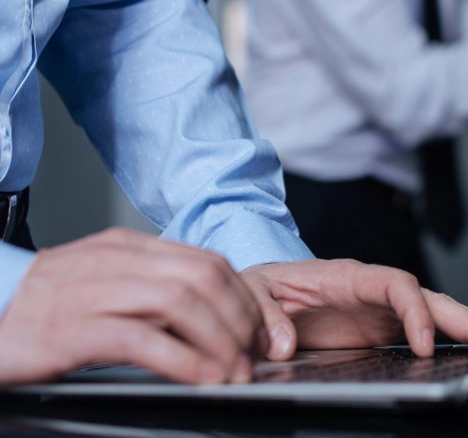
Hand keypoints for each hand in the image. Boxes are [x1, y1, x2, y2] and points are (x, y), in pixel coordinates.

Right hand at [0, 228, 264, 385]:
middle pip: (203, 277)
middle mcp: (114, 260)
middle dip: (241, 318)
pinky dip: (183, 359)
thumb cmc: (49, 310)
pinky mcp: (71, 328)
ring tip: (235, 370)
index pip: (208, 262)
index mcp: (128, 247)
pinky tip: (203, 377)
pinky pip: (142, 338)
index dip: (245, 299)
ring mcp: (91, 290)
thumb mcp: (107, 288)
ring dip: (219, 339)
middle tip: (255, 353)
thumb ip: (155, 293)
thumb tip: (215, 317)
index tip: (262, 331)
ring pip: (180, 302)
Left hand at [243, 259, 467, 359]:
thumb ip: (266, 314)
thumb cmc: (261, 286)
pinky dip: (451, 339)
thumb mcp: (254, 292)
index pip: (395, 283)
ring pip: (435, 313)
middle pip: (429, 297)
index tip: (424, 343)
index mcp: (349, 275)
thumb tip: (284, 345)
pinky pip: (424, 331)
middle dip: (465, 317)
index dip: (415, 311)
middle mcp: (373, 290)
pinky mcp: (381, 330)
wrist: (265, 293)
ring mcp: (381, 310)